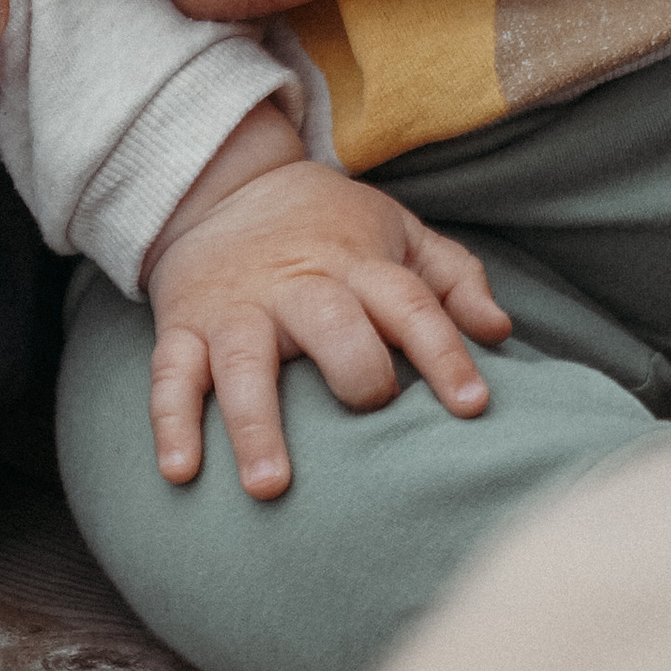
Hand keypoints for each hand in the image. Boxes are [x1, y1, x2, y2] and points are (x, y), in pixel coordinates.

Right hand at [147, 108, 511, 496]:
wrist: (225, 184)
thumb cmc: (329, 224)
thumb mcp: (398, 231)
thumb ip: (452, 279)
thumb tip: (500, 331)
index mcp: (357, 263)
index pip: (411, 305)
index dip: (444, 353)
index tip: (473, 406)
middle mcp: (297, 286)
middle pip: (330, 324)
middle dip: (353, 369)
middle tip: (370, 411)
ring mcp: (237, 309)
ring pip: (244, 363)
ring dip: (255, 424)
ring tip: (269, 486)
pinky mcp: (184, 328)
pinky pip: (170, 375)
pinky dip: (171, 423)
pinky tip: (179, 472)